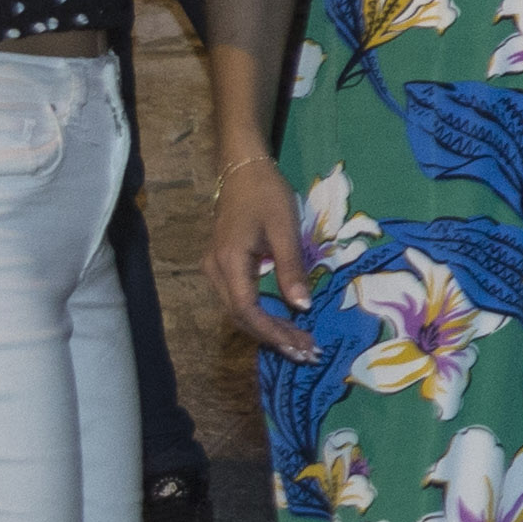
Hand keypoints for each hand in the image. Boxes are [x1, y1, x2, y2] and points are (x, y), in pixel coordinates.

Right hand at [209, 154, 316, 358]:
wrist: (243, 169)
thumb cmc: (266, 195)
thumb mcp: (285, 229)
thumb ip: (291, 269)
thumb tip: (301, 306)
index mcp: (228, 262)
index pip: (246, 310)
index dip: (272, 332)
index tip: (299, 346)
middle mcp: (215, 270)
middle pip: (241, 316)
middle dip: (273, 337)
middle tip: (306, 352)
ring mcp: (216, 268)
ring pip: (239, 310)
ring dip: (267, 329)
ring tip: (299, 343)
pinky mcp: (224, 265)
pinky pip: (240, 298)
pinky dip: (261, 314)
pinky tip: (283, 323)